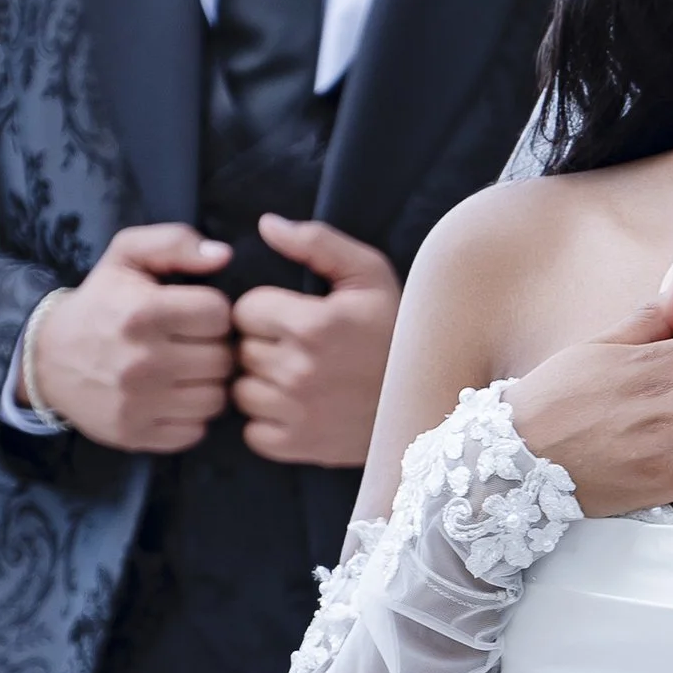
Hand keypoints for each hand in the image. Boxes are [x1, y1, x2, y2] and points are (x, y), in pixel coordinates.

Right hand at [25, 224, 234, 453]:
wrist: (46, 358)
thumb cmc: (99, 303)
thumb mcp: (126, 256)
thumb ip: (174, 242)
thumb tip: (223, 255)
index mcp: (143, 312)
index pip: (219, 314)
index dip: (212, 312)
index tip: (195, 315)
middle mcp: (142, 361)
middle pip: (222, 359)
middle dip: (214, 348)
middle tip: (192, 345)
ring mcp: (138, 403)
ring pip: (215, 398)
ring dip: (207, 384)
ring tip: (187, 372)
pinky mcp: (135, 434)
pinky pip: (195, 432)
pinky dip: (191, 417)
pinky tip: (173, 398)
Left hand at [231, 217, 402, 466]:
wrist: (431, 399)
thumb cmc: (398, 331)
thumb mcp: (369, 274)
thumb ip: (316, 243)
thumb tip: (267, 225)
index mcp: (311, 324)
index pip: (245, 310)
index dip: (266, 310)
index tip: (294, 317)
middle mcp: (298, 371)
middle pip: (241, 351)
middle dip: (264, 345)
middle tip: (301, 348)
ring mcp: (296, 413)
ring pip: (242, 391)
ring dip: (262, 384)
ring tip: (299, 378)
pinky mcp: (298, 447)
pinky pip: (253, 431)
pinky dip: (268, 422)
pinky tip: (298, 408)